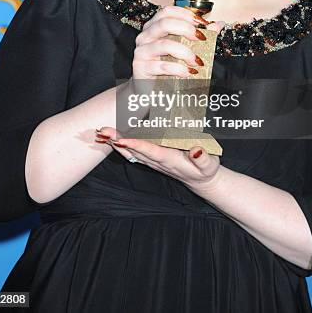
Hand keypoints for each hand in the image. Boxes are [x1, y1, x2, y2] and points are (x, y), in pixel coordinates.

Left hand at [94, 126, 220, 189]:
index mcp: (170, 160)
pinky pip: (134, 153)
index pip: (150, 151)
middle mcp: (158, 162)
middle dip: (118, 141)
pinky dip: (122, 146)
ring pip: (131, 152)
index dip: (136, 145)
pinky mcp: (153, 159)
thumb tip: (196, 149)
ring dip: (116, 143)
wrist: (201, 180)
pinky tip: (112, 141)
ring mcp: (154, 161)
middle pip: (135, 151)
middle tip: (103, 132)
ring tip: (102, 133)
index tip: (122, 140)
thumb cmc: (206, 170)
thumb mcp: (209, 164)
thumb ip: (202, 158)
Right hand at [130, 5, 224, 91]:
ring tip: (198, 62)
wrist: (152, 92)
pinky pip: (162, 66)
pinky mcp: (140, 67)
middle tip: (202, 38)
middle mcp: (145, 36)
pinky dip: (178, 69)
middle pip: (164, 23)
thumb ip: (199, 36)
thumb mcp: (185, 50)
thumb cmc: (168, 68)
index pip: (167, 11)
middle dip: (186, 29)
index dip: (186, 14)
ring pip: (164, 45)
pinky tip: (188, 73)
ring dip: (185, 52)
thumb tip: (218, 24)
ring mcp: (141, 51)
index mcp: (154, 27)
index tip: (202, 23)